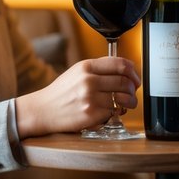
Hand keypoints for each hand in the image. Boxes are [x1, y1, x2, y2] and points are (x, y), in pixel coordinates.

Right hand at [16, 56, 139, 136]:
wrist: (43, 110)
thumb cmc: (62, 92)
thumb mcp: (78, 72)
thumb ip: (99, 69)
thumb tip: (126, 71)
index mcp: (87, 66)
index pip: (121, 64)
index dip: (133, 72)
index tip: (135, 78)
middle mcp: (89, 80)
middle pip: (125, 82)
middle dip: (133, 89)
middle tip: (132, 93)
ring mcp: (90, 98)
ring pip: (123, 98)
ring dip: (129, 102)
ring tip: (126, 104)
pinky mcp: (91, 114)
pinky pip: (113, 112)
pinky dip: (116, 113)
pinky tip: (111, 112)